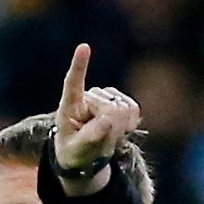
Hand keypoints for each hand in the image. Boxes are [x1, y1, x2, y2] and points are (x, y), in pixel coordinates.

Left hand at [51, 44, 142, 191]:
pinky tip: (119, 130)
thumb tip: (108, 121)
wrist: (86, 156)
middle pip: (109, 108)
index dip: (79, 65)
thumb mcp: (78, 150)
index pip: (73, 83)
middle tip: (100, 141)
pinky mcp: (119, 100)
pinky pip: (134, 109)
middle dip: (110, 128)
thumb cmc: (76, 153)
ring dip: (119, 128)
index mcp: (69, 107)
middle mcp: (87, 97)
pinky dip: (130, 124)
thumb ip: (91, 137)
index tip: (84, 47)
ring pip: (123, 108)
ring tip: (106, 135)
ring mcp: (104, 96)